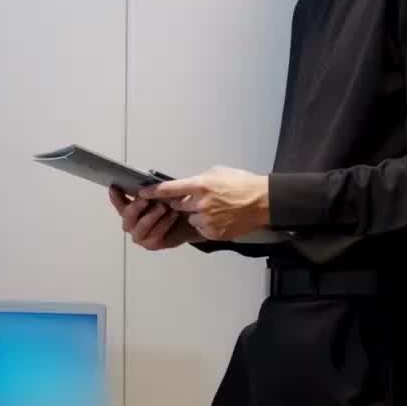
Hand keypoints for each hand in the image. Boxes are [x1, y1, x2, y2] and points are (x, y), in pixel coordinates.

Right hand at [109, 185, 200, 251]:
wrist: (185, 223)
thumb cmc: (169, 206)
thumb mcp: (161, 194)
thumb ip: (150, 191)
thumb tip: (144, 186)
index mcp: (129, 209)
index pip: (118, 202)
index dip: (115, 196)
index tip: (114, 187)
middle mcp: (130, 223)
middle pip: (127, 215)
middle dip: (136, 206)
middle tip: (146, 199)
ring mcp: (138, 235)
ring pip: (141, 226)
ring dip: (153, 215)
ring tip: (164, 206)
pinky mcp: (150, 245)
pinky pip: (155, 235)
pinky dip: (164, 224)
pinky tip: (172, 215)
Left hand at [142, 167, 269, 242]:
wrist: (263, 202)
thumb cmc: (242, 184)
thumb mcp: (218, 173)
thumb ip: (198, 181)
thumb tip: (186, 187)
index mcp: (200, 185)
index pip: (169, 189)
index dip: (154, 192)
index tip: (142, 193)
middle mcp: (201, 203)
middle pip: (178, 206)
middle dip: (182, 204)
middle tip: (197, 200)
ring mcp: (207, 220)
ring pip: (190, 219)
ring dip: (196, 215)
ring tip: (215, 209)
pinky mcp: (213, 232)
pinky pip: (202, 229)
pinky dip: (207, 224)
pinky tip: (221, 217)